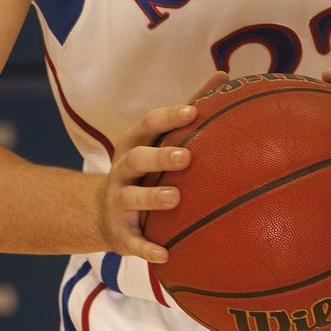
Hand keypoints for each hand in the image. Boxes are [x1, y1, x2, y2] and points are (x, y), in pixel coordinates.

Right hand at [98, 70, 227, 262]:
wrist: (106, 214)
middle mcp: (122, 170)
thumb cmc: (148, 168)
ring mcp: (118, 201)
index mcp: (135, 144)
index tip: (191, 111)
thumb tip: (225, 74)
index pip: (147, 124)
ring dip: (151, 198)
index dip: (167, 117)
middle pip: (136, 158)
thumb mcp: (161, 139)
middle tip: (186, 157)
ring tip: (174, 199)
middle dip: (159, 156)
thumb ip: (191, 108)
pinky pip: (132, 242)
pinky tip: (166, 255)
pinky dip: (146, 248)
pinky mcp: (119, 234)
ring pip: (131, 197)